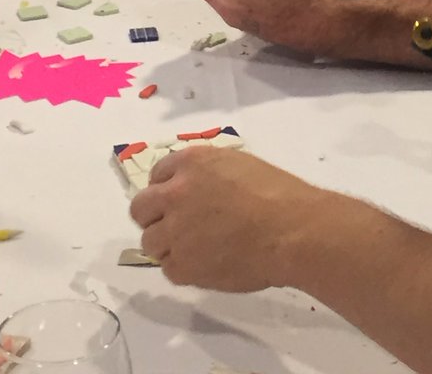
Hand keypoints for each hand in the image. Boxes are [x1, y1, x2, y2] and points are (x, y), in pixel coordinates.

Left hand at [131, 146, 320, 290]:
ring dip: (168, 244)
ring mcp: (175, 231)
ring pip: (150, 242)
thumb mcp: (238, 164)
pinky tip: (207, 262)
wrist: (292, 229)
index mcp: (191, 163)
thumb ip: (206, 174)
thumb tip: (194, 190)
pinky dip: (184, 267)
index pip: (157, 174)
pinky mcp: (182, 266)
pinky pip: (168, 268)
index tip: (179, 199)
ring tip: (197, 247)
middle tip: (177, 225)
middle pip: (140, 208)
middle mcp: (175, 194)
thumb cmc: (276, 192)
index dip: (167, 188)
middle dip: (154, 216)